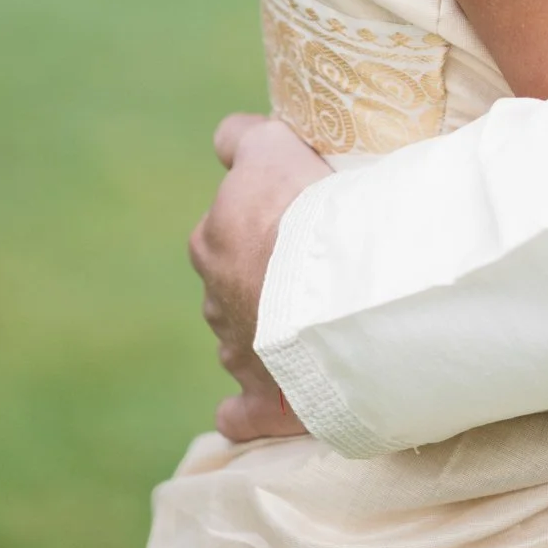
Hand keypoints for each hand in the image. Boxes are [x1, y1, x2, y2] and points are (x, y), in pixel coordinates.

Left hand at [188, 112, 329, 440]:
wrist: (333, 291)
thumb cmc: (308, 210)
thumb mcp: (273, 145)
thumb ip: (246, 137)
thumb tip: (230, 138)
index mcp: (213, 236)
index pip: (226, 213)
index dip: (258, 205)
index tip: (288, 203)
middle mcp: (216, 292)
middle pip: (234, 273)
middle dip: (261, 267)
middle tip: (315, 256)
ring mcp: (236, 348)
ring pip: (242, 332)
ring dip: (267, 326)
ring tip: (317, 317)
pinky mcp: (259, 397)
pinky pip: (243, 409)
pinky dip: (246, 409)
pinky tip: (248, 408)